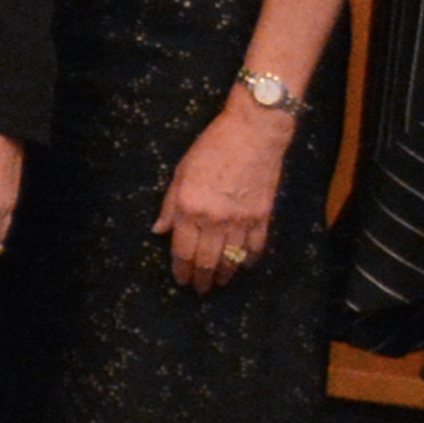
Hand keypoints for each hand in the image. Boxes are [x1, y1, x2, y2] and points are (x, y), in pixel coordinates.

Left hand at [150, 99, 287, 291]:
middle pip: (206, 261)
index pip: (182, 250)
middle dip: (201, 279)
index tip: (180, 281)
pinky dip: (249, 259)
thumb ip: (170, 205)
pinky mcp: (263, 216)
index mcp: (190, 208)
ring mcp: (241, 220)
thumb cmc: (212, 147)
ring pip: (231, 259)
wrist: (254, 133)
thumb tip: (160, 231)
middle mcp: (214, 220)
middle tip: (200, 289)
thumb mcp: (181, 172)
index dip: (180, 269)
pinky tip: (244, 264)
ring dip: (224, 275)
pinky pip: (256, 247)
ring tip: (219, 282)